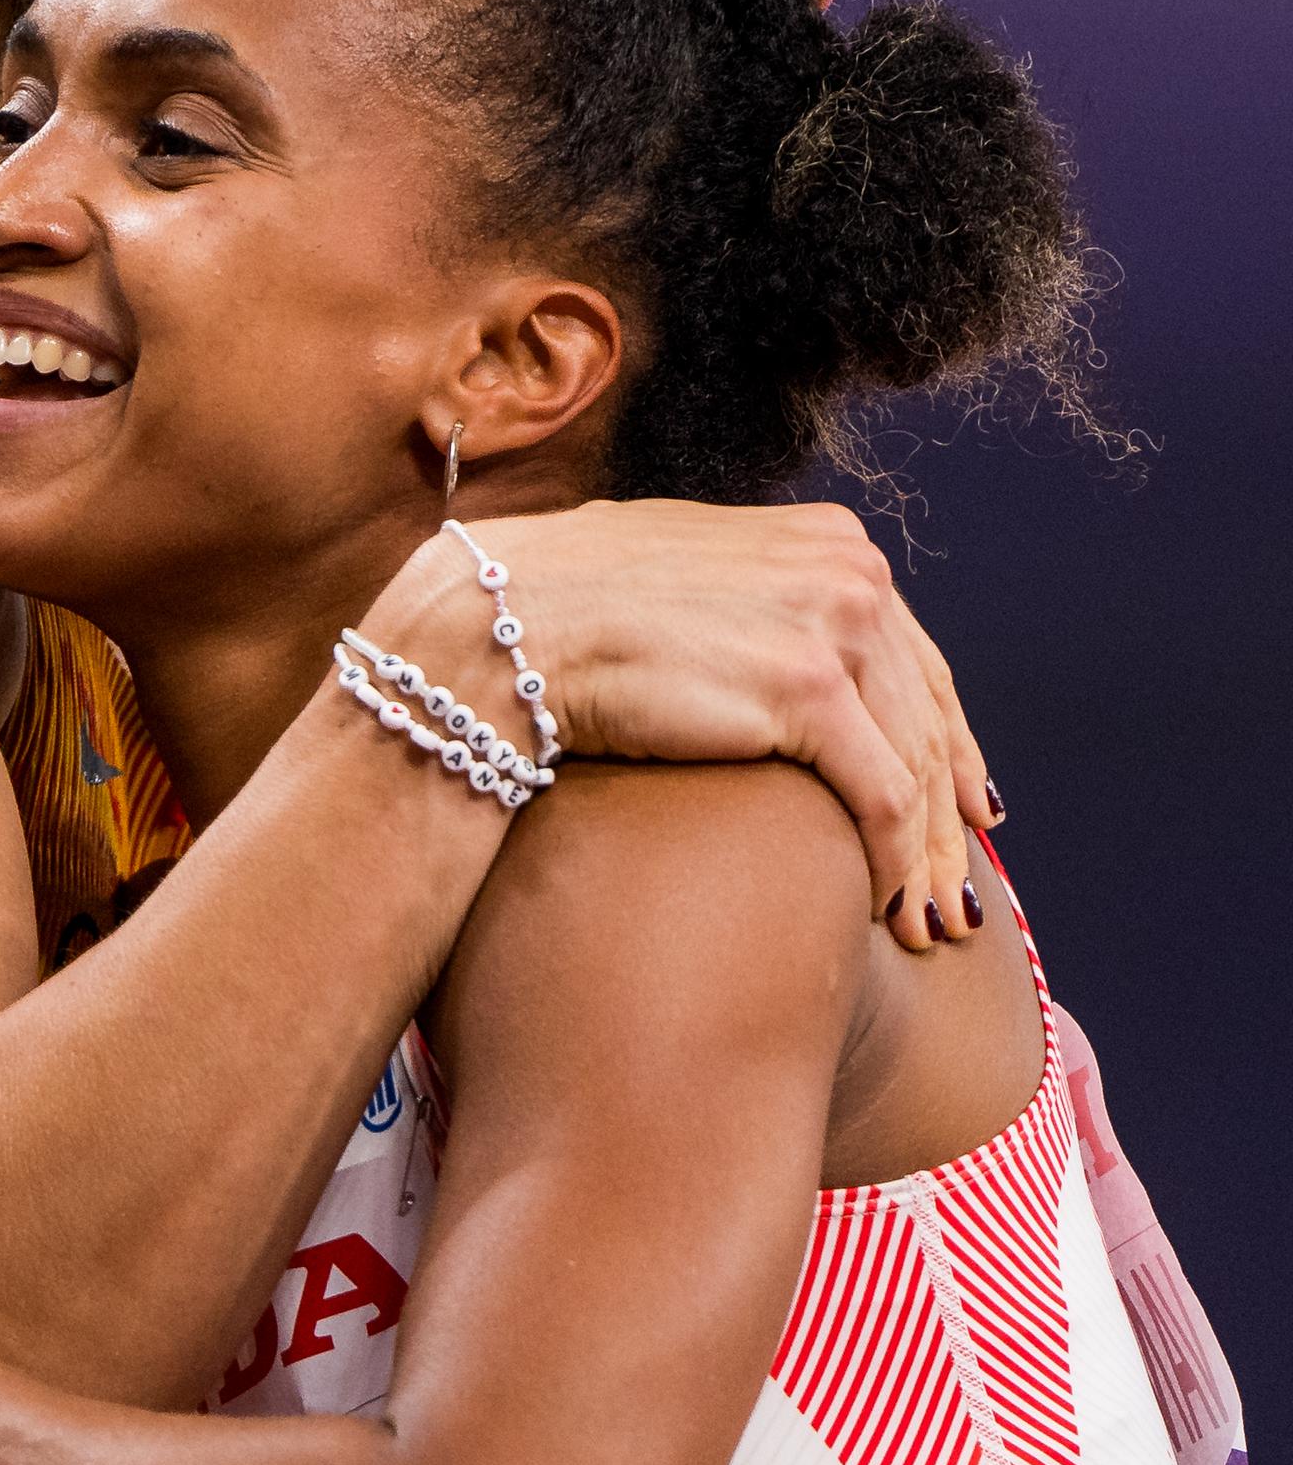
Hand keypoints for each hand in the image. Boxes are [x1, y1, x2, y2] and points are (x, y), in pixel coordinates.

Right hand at [381, 500, 991, 952]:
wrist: (500, 630)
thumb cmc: (567, 613)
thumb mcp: (685, 582)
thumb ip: (752, 604)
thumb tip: (773, 645)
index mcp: (828, 539)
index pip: (914, 659)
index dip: (947, 746)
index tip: (964, 813)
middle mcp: (848, 568)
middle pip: (923, 715)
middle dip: (943, 818)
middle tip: (950, 895)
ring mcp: (832, 620)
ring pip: (912, 762)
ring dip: (919, 857)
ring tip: (920, 925)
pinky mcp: (807, 685)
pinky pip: (878, 793)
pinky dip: (887, 859)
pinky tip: (880, 907)